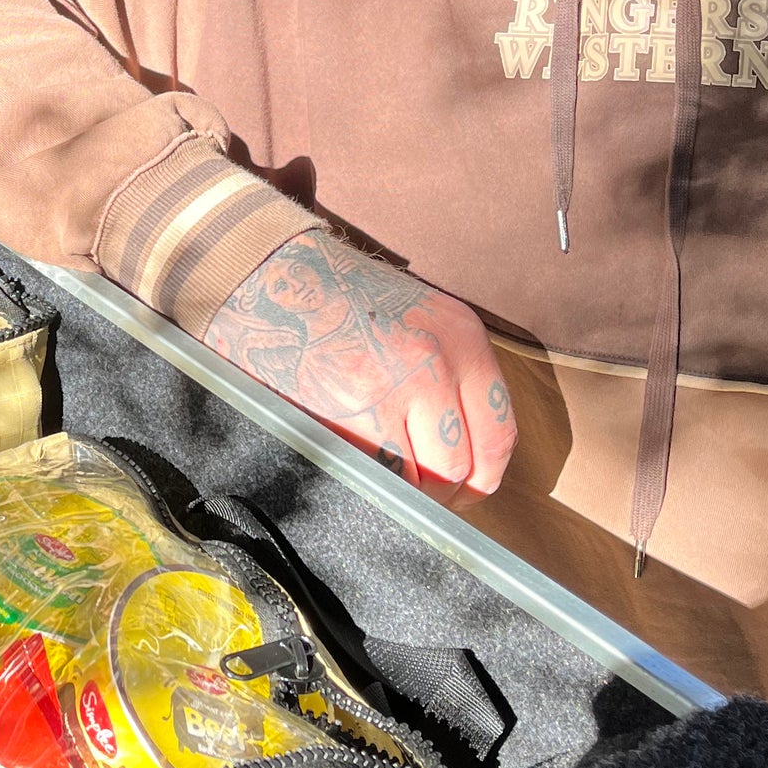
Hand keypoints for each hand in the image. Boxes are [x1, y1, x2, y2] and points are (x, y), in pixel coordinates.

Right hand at [202, 228, 515, 492]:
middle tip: (418, 495)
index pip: (499, 432)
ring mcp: (394, 388)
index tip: (464, 487)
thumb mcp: (417, 318)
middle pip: (463, 466)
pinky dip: (370, 484)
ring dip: (404, 491)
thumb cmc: (335, 298)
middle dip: (441, 493)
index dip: (482, 475)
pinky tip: (355, 465)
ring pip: (422, 481)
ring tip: (381, 476)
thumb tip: (463, 449)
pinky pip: (378, 477)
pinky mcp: (350, 412)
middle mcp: (437, 361)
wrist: (267, 272)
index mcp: (462, 336)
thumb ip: (448, 373)